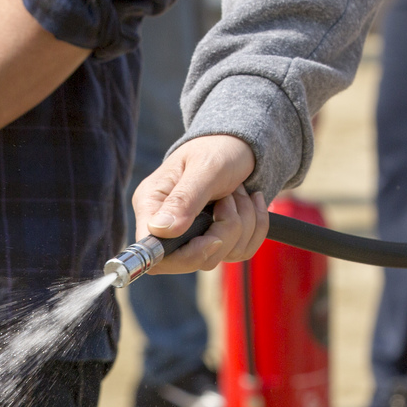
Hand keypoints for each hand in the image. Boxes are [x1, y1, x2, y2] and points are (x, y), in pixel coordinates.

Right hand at [132, 134, 268, 273]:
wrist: (243, 145)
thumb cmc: (219, 148)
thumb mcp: (205, 168)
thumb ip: (184, 199)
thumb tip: (160, 230)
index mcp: (151, 205)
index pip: (154, 253)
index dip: (185, 256)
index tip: (213, 239)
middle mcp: (168, 226)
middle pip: (191, 261)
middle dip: (224, 233)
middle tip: (231, 198)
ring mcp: (193, 236)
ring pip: (220, 256)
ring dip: (243, 224)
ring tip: (240, 193)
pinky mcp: (216, 240)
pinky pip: (240, 252)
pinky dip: (255, 227)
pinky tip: (250, 202)